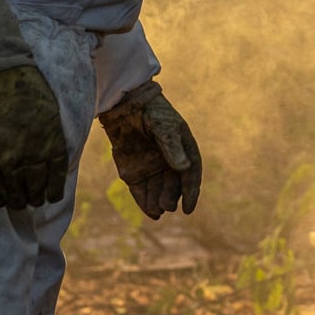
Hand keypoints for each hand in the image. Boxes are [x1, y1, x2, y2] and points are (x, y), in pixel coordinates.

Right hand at [0, 64, 69, 208]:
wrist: (0, 77)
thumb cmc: (30, 88)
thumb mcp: (53, 112)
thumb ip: (53, 136)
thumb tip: (52, 154)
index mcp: (53, 143)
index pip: (56, 177)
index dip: (54, 190)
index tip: (52, 197)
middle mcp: (33, 156)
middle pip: (35, 187)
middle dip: (35, 198)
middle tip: (34, 202)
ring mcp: (9, 158)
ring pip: (14, 191)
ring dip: (17, 201)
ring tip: (18, 204)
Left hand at [99, 82, 201, 219]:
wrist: (124, 103)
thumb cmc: (150, 111)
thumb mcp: (163, 126)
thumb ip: (172, 147)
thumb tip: (184, 168)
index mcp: (182, 148)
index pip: (190, 173)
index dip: (191, 191)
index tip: (188, 208)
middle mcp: (168, 161)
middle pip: (173, 185)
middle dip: (171, 197)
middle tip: (167, 206)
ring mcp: (150, 167)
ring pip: (157, 191)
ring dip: (158, 202)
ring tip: (157, 211)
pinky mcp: (132, 171)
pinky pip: (140, 190)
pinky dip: (144, 202)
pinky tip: (149, 211)